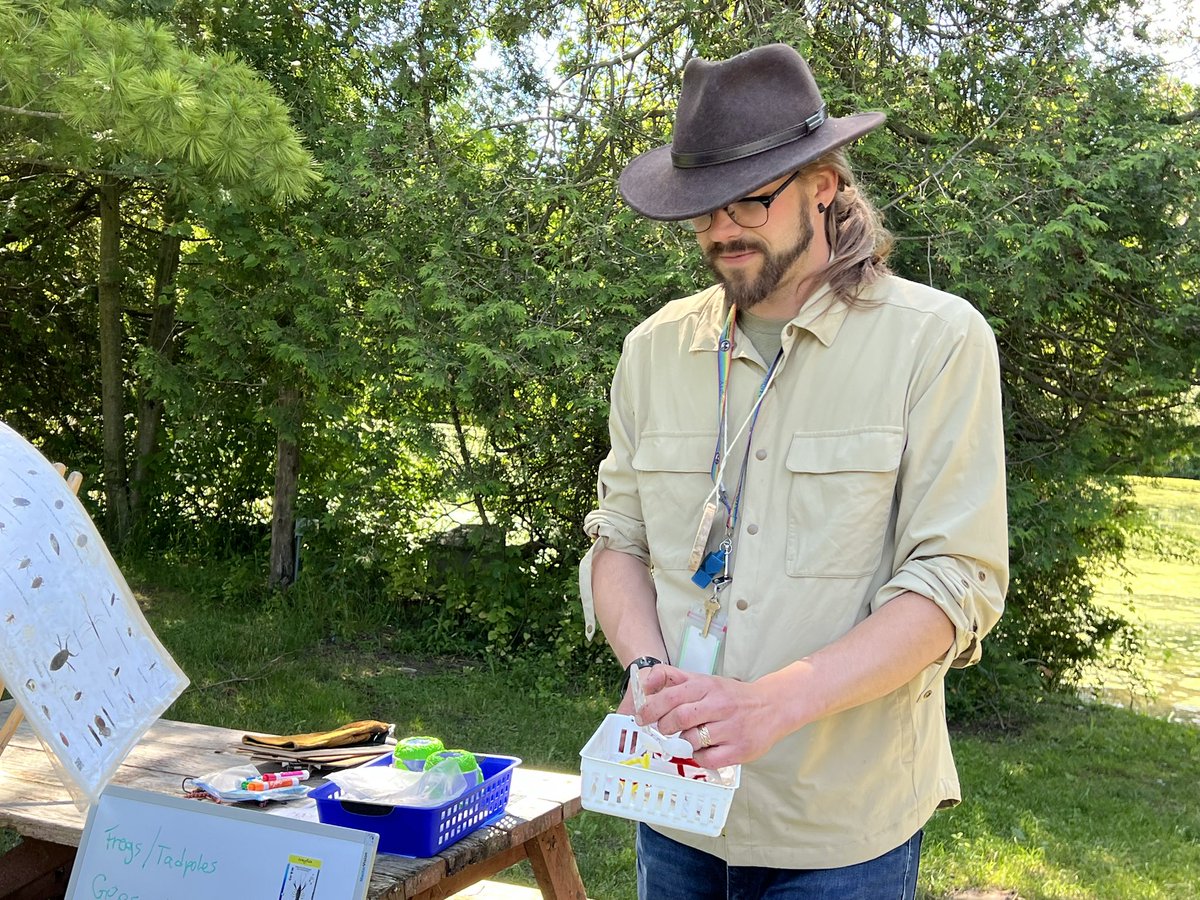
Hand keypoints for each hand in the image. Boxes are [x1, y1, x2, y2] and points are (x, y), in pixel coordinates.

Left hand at [634, 664, 785, 767]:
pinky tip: (703, 749)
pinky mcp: (741, 749)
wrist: (773, 706)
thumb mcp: (705, 681)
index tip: (642, 717)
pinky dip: (699, 756)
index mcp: (708, 686)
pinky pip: (708, 759)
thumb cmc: (732, 696)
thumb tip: (646, 683)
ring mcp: (732, 728)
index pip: (672, 696)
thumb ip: (675, 679)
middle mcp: (720, 705)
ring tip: (688, 738)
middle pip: (680, 718)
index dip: (652, 708)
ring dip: (683, 742)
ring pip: (693, 740)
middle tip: (663, 730)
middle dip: (665, 726)